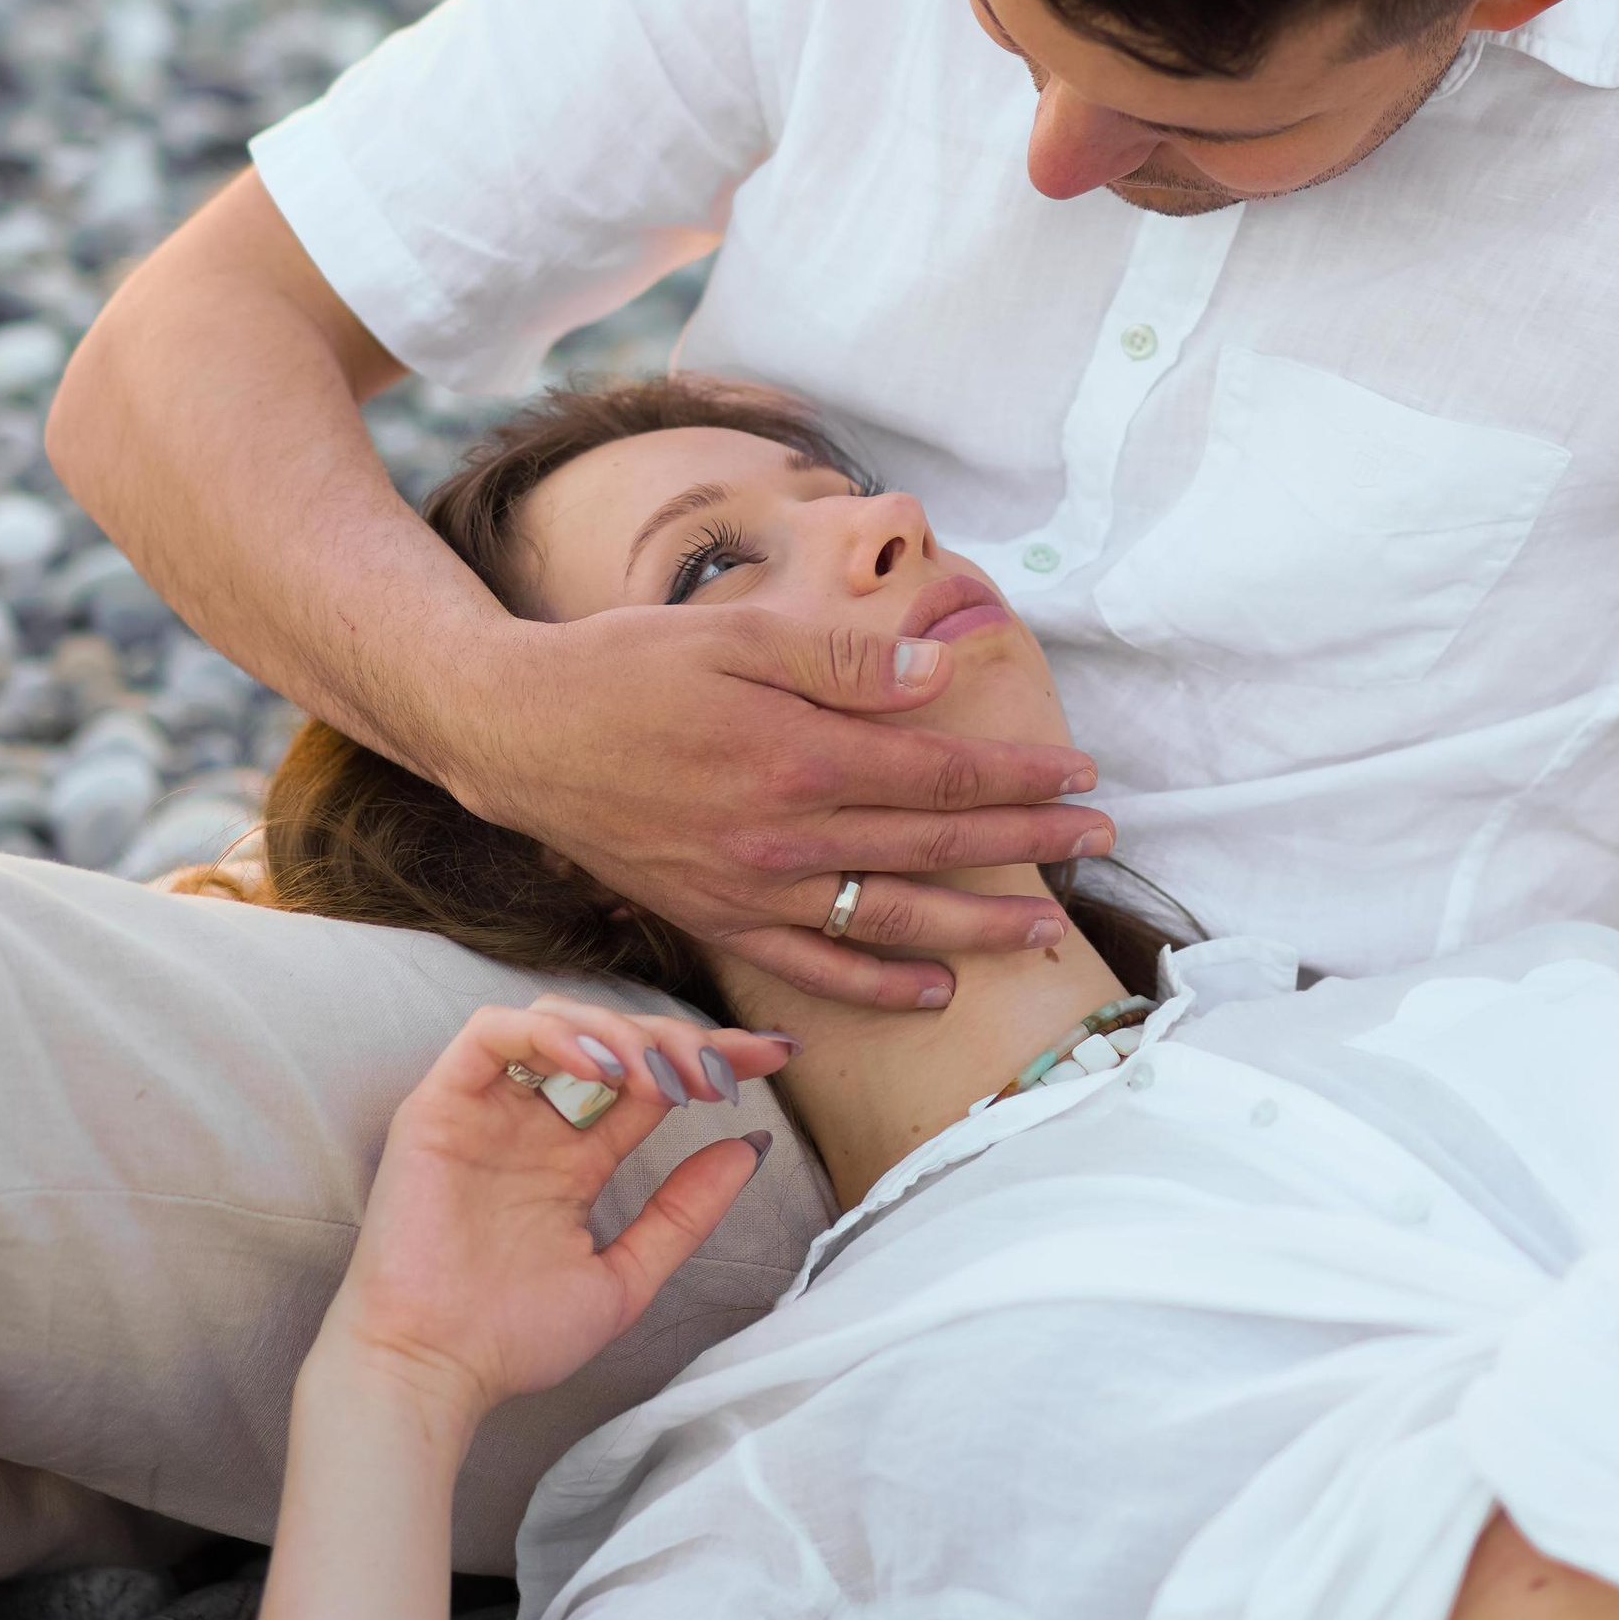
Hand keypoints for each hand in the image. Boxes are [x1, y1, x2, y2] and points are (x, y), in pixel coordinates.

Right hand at [315, 997, 794, 1435]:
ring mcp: (486, 1109)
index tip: (775, 1055)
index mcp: (573, 1159)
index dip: (710, 1057)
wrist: (434, 1372)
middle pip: (612, 1040)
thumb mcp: (626, 1277)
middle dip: (675, 1040)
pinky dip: (551, 1034)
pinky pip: (490, 1034)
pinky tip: (600, 1069)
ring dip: (619, 1033)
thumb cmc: (513, 1337)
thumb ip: (684, 1214)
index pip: (650, 1081)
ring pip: (556, 1019)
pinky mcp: (439, 1104)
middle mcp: (532, 1123)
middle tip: (719, 1070)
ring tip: (660, 1076)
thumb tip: (750, 1147)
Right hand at [450, 603, 1114, 1010]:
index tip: (1081, 773)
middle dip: (1027, 846)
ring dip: (979, 927)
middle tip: (1100, 841)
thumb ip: (844, 659)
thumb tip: (940, 678)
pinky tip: (934, 988)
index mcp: (798, 755)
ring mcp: (750, 890)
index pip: (939, 775)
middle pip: (934, 849)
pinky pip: (812, 969)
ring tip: (1047, 929)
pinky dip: (878, 984)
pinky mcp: (716, 921)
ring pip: (889, 920)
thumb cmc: (628, 666)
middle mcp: (782, 836)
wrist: (518, 734)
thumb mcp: (736, 631)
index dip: (1019, 777)